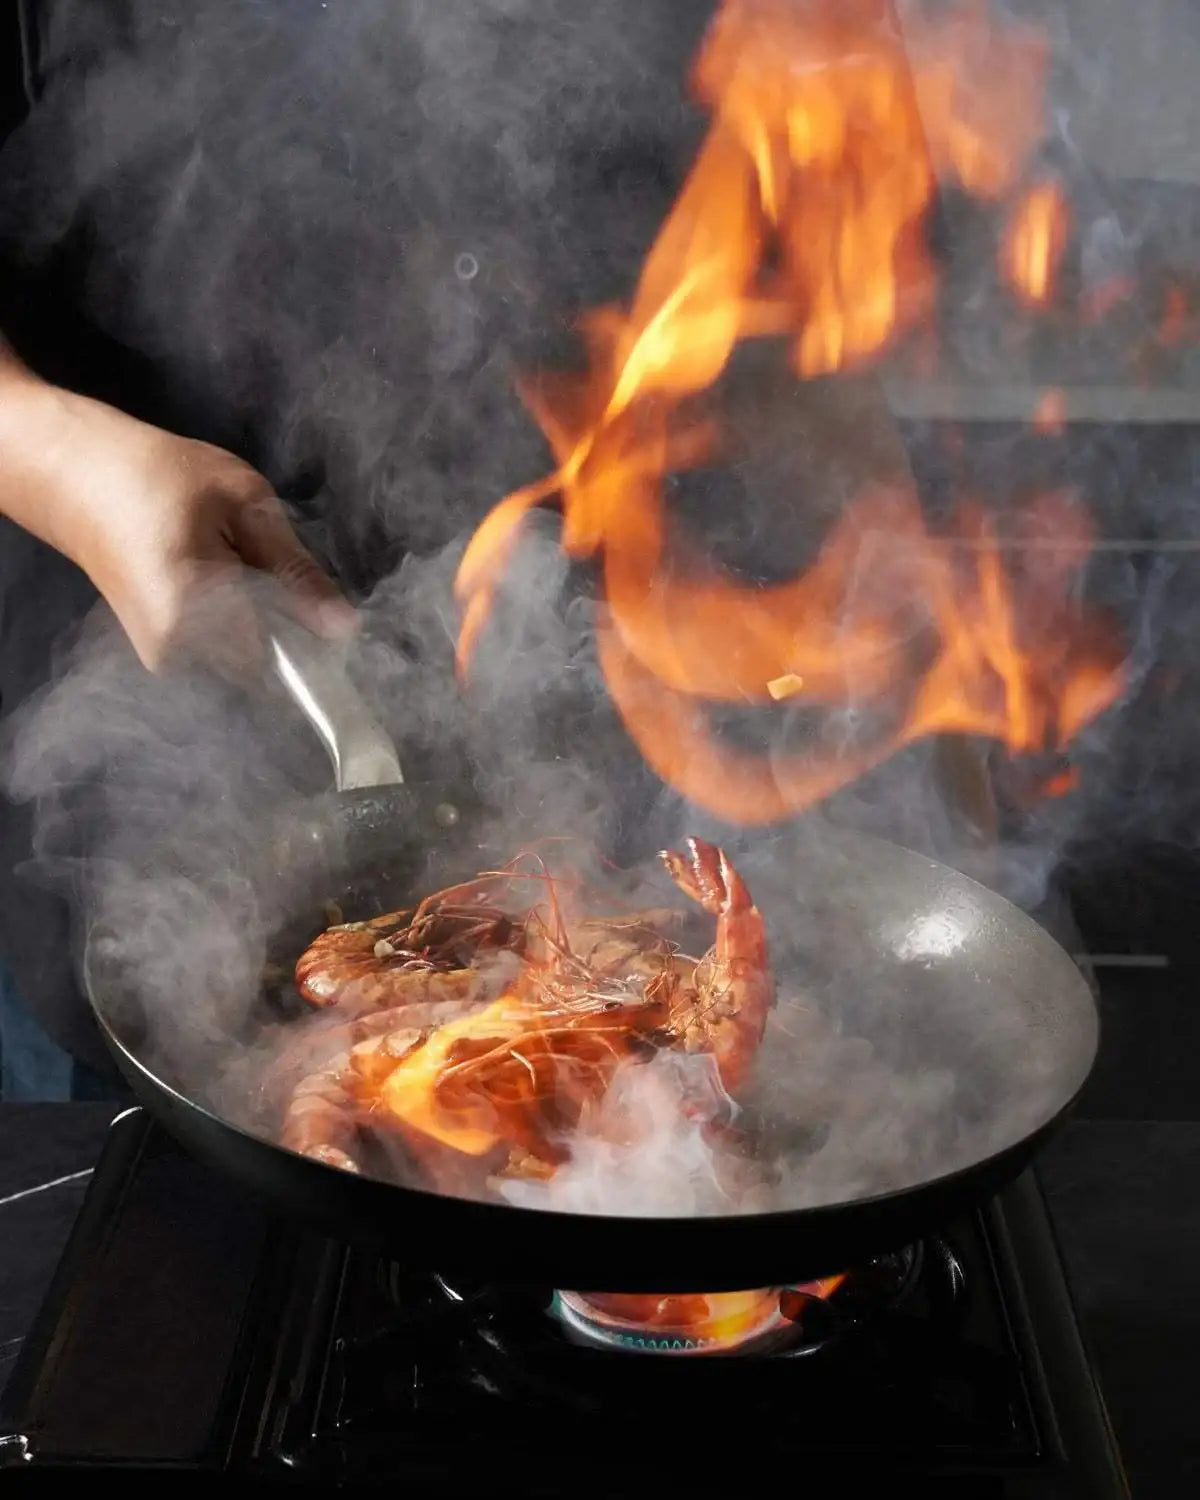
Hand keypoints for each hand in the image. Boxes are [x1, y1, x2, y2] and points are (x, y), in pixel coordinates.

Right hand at [0, 370, 355, 670]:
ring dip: (262, 623)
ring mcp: (162, 658)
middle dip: (288, 629)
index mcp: (194, 616)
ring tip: (242, 567)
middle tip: (277, 572)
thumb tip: (343, 628)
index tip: (329, 616)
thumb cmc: (154, 474)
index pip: (282, 666)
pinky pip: (219, 651)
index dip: (313, 642)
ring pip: (243, 659)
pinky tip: (225, 579)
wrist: (70, 472)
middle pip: (263, 667)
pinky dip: (237, 621)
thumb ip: (295, 569)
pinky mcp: (158, 651)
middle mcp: (175, 654)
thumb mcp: (242, 504)